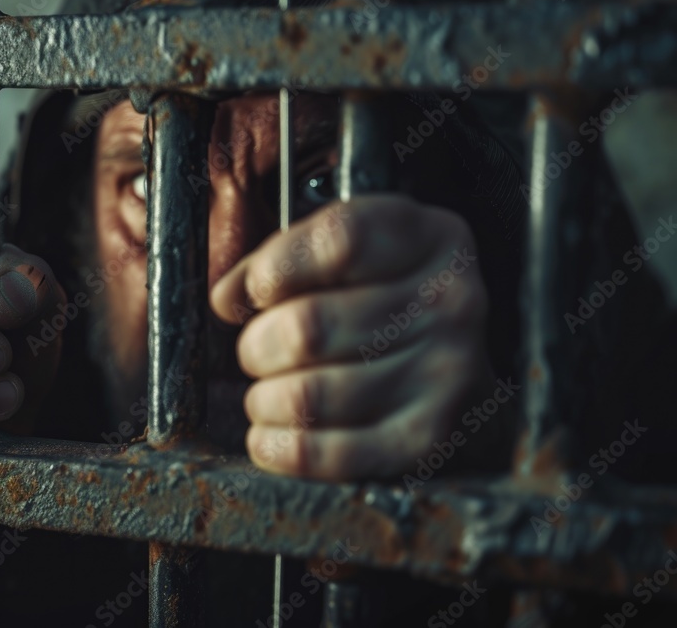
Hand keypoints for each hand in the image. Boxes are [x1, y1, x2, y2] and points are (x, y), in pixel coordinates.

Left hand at [211, 196, 495, 480]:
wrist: (463, 384)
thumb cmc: (387, 306)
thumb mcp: (350, 258)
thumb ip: (282, 259)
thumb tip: (227, 298)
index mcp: (429, 238)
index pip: (339, 240)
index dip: (276, 267)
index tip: (257, 290)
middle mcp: (450, 301)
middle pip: (309, 327)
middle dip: (257, 345)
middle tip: (258, 351)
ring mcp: (446, 374)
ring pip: (309, 395)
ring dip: (265, 399)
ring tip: (266, 395)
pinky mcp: (428, 440)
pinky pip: (327, 454)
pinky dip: (279, 447)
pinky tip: (269, 435)